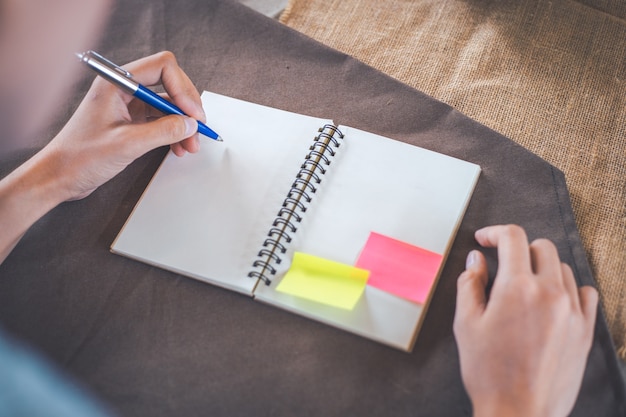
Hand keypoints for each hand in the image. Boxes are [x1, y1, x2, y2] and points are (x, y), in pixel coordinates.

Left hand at [41, 50, 205, 200]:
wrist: (59, 177)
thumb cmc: (80, 157)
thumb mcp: (128, 144)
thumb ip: (163, 131)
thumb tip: (190, 124)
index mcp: (116, 83)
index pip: (162, 67)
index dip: (183, 89)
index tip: (193, 113)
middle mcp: (123, 89)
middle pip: (169, 84)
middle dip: (187, 107)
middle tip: (198, 128)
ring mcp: (127, 105)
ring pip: (167, 105)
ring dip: (183, 123)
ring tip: (190, 145)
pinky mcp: (130, 122)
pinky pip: (160, 120)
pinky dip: (174, 132)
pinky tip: (178, 147)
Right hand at [453, 225, 597, 416]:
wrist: (518, 413)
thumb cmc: (488, 372)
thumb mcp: (465, 324)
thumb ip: (469, 284)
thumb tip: (476, 260)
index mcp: (517, 288)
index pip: (513, 237)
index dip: (495, 232)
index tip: (486, 239)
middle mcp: (549, 293)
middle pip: (541, 247)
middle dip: (518, 249)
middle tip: (503, 265)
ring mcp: (571, 312)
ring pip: (563, 268)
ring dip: (542, 268)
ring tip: (525, 286)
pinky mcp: (585, 331)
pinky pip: (586, 293)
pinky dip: (569, 288)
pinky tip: (553, 299)